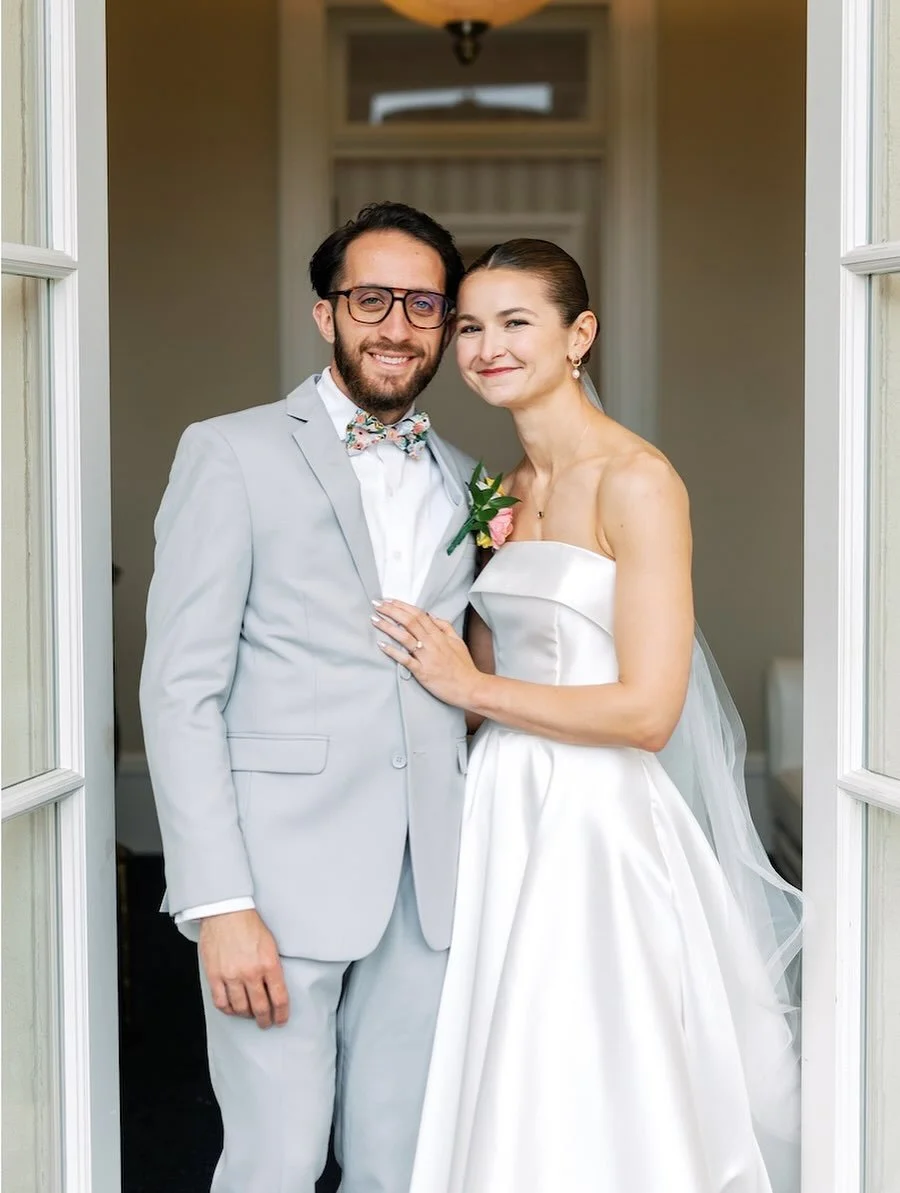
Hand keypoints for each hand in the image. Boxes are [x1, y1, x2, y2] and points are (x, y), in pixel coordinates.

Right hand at [199, 908, 288, 1028]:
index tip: (281, 1020)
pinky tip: (233, 1009)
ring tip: (249, 1015)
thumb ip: (273, 967)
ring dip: (247, 1016)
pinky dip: (229, 1010)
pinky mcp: (214, 976)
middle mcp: (251, 973)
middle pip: (261, 1008)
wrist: (226, 912)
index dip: (282, 1014)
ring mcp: (231, 976)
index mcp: (269, 964)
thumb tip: (275, 988)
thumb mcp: (271, 944)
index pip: (279, 998)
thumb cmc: (250, 925)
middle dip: (265, 1019)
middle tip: (266, 1023)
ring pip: (241, 1008)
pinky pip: (221, 1002)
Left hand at [373, 600, 481, 707]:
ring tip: (374, 619)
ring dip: (388, 627)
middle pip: (409, 621)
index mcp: (439, 635)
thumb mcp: (457, 641)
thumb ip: (444, 627)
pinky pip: (405, 660)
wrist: (470, 687)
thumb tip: (431, 615)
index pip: (418, 614)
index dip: (402, 606)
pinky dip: (393, 652)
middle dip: (391, 611)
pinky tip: (381, 645)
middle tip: (376, 604)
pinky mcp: (422, 672)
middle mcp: (432, 643)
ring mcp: (427, 657)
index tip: (389, 600)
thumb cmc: (464, 666)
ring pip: (405, 637)